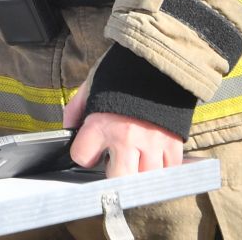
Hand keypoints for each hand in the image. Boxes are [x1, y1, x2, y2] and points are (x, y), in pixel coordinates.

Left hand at [65, 77, 183, 177]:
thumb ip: (76, 109)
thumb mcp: (91, 86)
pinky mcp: (174, 143)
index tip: (91, 149)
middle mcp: (126, 138)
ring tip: (135, 160)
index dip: (84, 154)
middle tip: (114, 164)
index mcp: (101, 124)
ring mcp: (152, 143)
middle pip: (118, 179)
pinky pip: (168, 170)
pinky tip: (154, 157)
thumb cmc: (121, 74)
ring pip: (144, 178)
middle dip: (113, 175)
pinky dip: (161, 168)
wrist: (157, 62)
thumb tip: (68, 128)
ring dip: (139, 173)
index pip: (82, 157)